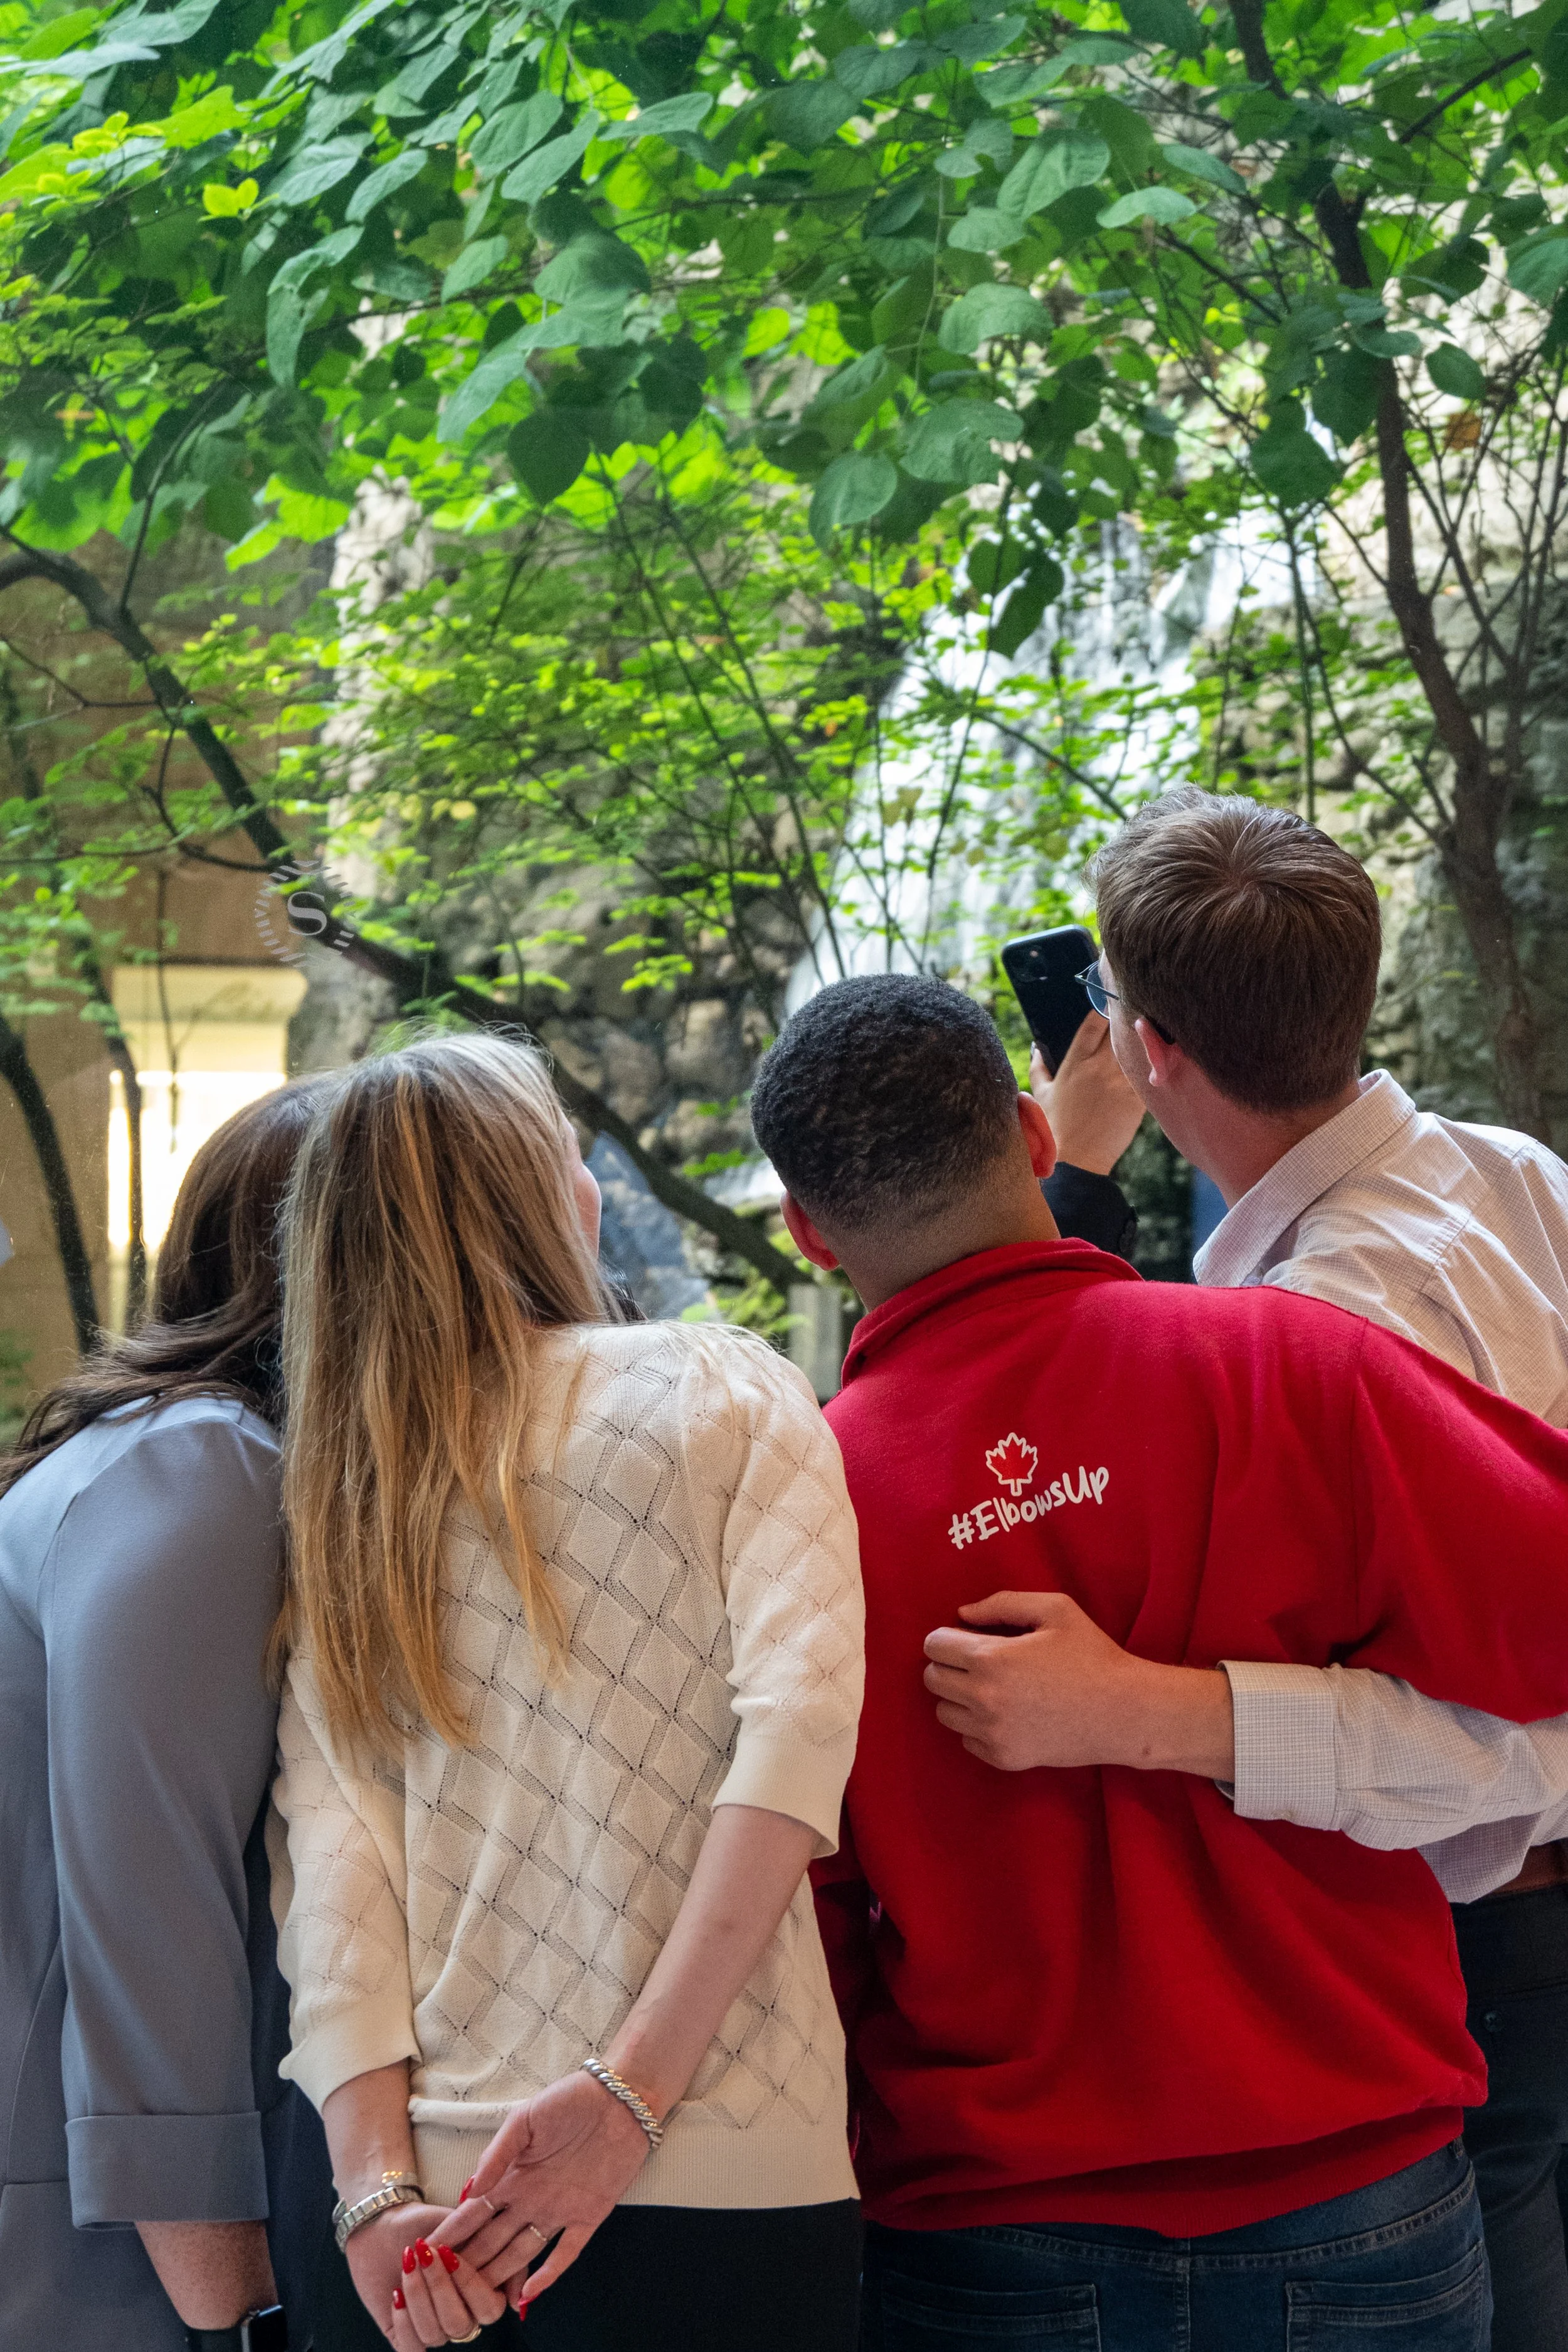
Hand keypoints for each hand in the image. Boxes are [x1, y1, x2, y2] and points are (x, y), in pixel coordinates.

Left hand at [345, 2202, 502, 2347]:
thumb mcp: (468, 2224)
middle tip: (427, 2253)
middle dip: (440, 2287)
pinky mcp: (404, 2336)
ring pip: (434, 2336)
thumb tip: (518, 2298)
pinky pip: (410, 2348)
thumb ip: (497, 2248)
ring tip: (408, 2263)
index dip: (470, 2285)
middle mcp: (460, 2317)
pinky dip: (404, 2321)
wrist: (386, 2223)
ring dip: (419, 2296)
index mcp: (481, 2295)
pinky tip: (397, 2293)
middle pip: (460, 2325)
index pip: (490, 2310)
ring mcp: (433, 2328)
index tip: (451, 2253)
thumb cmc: (429, 2223)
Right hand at [437, 2070, 653, 2310]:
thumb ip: (498, 2153)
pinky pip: (566, 2253)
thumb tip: (471, 2189)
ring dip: (502, 2275)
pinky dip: (549, 2275)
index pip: (475, 2212)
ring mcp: (559, 2210)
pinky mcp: (589, 2216)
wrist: (620, 2096)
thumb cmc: (570, 2100)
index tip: (427, 2252)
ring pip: (523, 2253)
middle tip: (445, 2288)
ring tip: (480, 2302)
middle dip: (471, 2263)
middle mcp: (531, 2199)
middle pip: (494, 2240)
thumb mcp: (526, 2118)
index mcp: (512, 2176)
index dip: (453, 2232)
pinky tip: (528, 2296)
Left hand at [922, 1590, 1233, 1777]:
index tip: (967, 1637)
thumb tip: (961, 1613)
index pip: (934, 1646)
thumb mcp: (1054, 1609)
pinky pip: (967, 1740)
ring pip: (944, 1712)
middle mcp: (983, 1699)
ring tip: (993, 1686)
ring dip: (959, 1697)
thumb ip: (1001, 1604)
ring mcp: (992, 1734)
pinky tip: (1007, 1712)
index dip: (948, 1636)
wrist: (1124, 1713)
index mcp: (991, 1660)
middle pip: (932, 1680)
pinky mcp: (1004, 1758)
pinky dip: (977, 1726)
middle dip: (949, 1665)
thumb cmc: (1092, 1654)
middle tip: (979, 1660)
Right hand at [1030, 1015, 1142, 1174]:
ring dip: (1145, 1037)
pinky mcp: (1137, 1099)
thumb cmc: (1053, 1128)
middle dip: (1127, 1016)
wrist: (1075, 1162)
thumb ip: (1038, 1068)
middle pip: (1120, 1028)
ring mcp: (1120, 1082)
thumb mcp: (1039, 1094)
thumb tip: (1036, 1049)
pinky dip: (1155, 1063)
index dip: (1104, 1004)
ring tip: (1152, 1028)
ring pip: (1139, 1047)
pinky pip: (1150, 1073)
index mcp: (1075, 1061)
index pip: (1094, 1021)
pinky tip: (1161, 1056)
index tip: (1111, 999)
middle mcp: (1099, 1066)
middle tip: (1136, 1007)